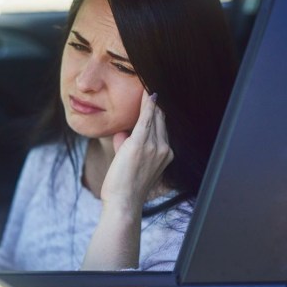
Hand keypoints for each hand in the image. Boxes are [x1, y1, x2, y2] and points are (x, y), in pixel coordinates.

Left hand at [100, 91, 172, 210]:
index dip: (158, 111)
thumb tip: (122, 133)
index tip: (154, 97)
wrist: (124, 204)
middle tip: (150, 84)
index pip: (162, 127)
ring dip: (151, 100)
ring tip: (147, 83)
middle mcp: (164, 149)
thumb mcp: (129, 164)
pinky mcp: (140, 144)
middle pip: (161, 119)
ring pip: (155, 117)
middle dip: (156, 104)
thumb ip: (126, 146)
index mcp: (165, 154)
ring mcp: (154, 147)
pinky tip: (148, 92)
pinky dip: (147, 104)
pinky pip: (146, 119)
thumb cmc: (124, 188)